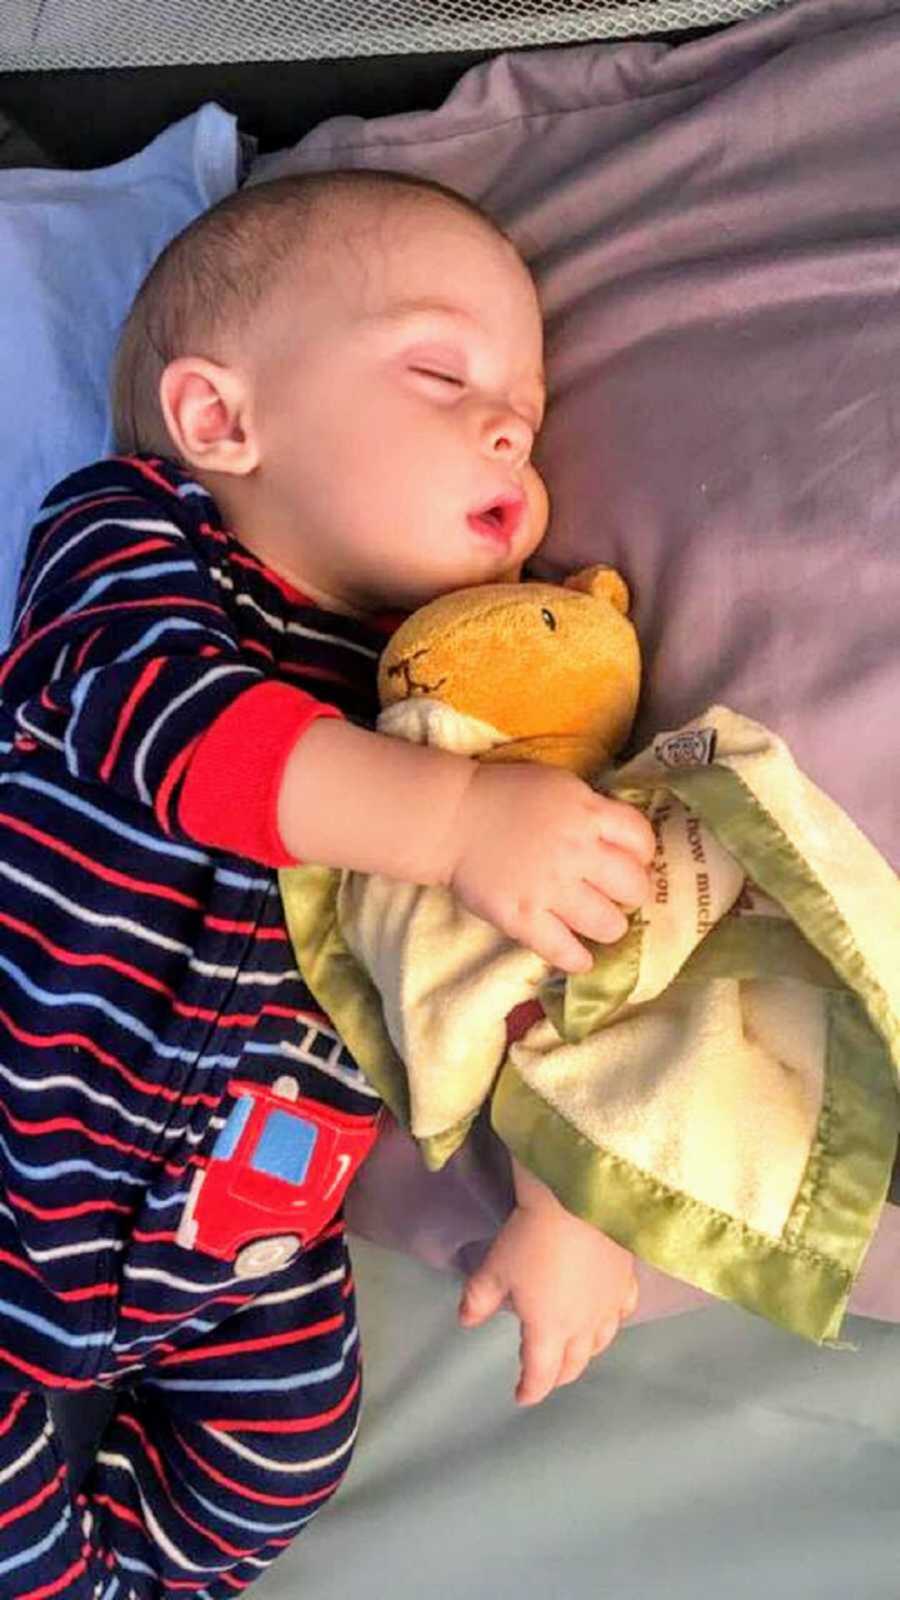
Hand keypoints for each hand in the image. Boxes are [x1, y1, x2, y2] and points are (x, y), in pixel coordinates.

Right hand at [446, 761, 653, 973]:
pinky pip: (563, 950)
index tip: (632, 861)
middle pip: (634, 886)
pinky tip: (581, 958)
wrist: (450, 818)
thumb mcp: (559, 786)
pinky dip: (578, 959)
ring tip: (598, 923)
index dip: (642, 853)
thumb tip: (623, 839)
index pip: (641, 839)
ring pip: (608, 924)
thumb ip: (592, 810)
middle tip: (617, 896)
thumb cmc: (504, 796)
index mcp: (587, 813)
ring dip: (609, 927)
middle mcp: (576, 852)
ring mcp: (549, 888)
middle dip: (631, 894)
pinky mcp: (522, 917)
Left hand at [458, 1188, 637, 1405]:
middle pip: (574, 1364)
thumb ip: (478, 1299)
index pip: (540, 1373)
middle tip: (547, 1375)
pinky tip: (608, 1313)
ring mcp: (609, 1305)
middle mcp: (583, 1326)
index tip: (522, 1396)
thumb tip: (466, 1321)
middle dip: (558, 1375)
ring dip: (586, 1352)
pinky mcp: (626, 1280)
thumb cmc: (531, 1239)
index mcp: (548, 1330)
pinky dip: (612, 1321)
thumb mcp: (495, 1269)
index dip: (530, 1389)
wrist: (578, 1201)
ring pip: (602, 1342)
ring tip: (577, 1349)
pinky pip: (623, 1311)